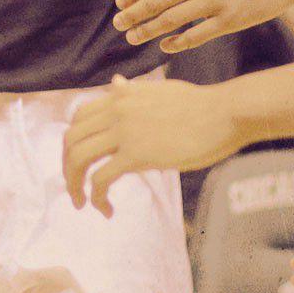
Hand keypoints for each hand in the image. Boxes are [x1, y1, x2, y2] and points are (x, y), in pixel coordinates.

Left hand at [62, 76, 242, 214]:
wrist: (225, 112)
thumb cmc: (201, 104)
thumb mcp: (160, 90)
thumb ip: (133, 91)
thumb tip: (116, 82)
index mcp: (121, 96)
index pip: (79, 117)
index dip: (73, 142)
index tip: (81, 161)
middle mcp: (116, 111)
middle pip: (71, 139)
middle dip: (67, 166)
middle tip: (76, 187)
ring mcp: (124, 132)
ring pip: (78, 158)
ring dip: (73, 184)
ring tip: (82, 202)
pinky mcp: (137, 154)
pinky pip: (100, 179)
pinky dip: (96, 197)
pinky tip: (107, 210)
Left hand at [113, 0, 293, 53]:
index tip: (120, 3)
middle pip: (156, 2)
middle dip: (132, 15)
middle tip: (118, 24)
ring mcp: (216, 0)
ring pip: (171, 20)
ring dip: (147, 31)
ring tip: (133, 37)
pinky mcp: (232, 19)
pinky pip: (197, 35)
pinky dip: (177, 42)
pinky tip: (165, 46)